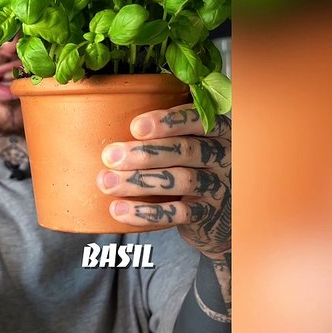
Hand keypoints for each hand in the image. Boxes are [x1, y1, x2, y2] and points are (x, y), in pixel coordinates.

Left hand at [96, 104, 231, 260]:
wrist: (222, 214)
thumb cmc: (195, 166)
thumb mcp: (193, 142)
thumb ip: (167, 130)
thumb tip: (110, 117)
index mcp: (218, 131)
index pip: (198, 120)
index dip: (168, 122)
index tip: (136, 127)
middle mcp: (224, 156)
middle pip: (186, 150)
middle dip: (145, 152)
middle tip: (110, 156)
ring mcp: (218, 186)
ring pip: (181, 181)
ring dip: (140, 181)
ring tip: (108, 182)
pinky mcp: (208, 215)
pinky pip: (177, 213)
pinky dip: (146, 212)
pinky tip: (119, 210)